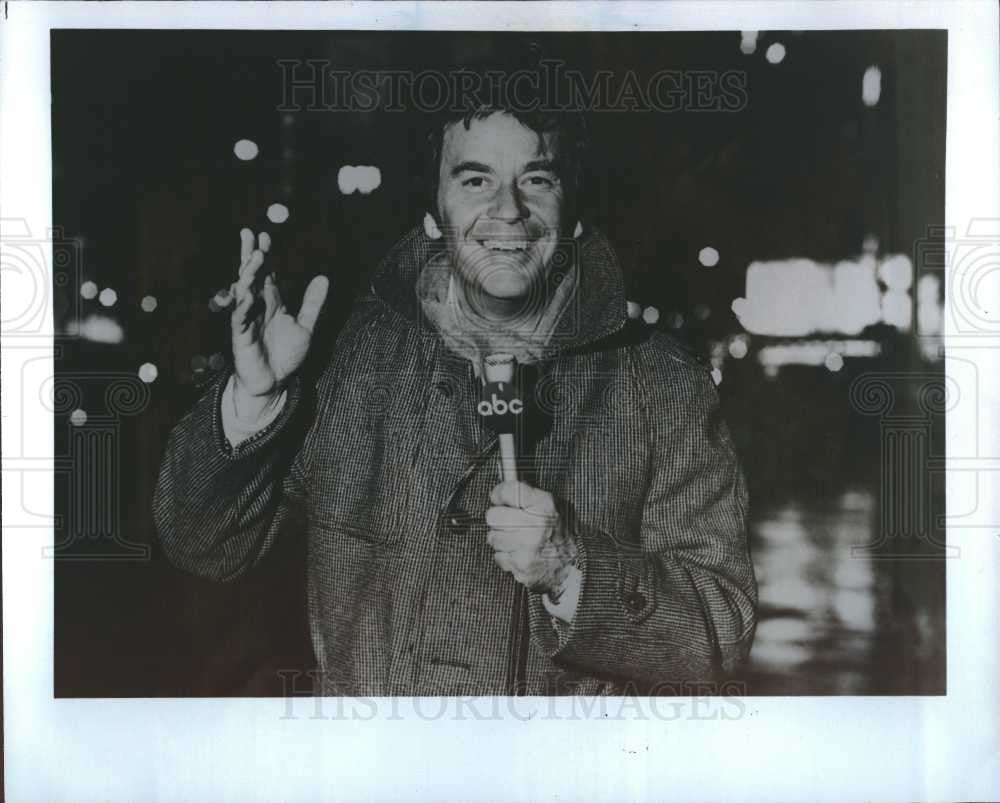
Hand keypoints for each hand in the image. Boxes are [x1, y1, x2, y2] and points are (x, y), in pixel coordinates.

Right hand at [218, 228, 328, 416]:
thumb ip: (313, 303)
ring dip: (248, 275)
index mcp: (271, 302)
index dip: (265, 255)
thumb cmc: (286, 355)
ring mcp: (247, 320)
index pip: (266, 273)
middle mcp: (257, 307)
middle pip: (251, 276)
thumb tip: (323, 277)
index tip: (265, 236)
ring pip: (243, 292)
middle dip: (249, 255)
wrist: (274, 383)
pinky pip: (240, 317)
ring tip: (255, 258)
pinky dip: (243, 305)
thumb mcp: (306, 327)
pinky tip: (248, 294)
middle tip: (248, 234)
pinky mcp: (241, 336)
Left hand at [486, 480, 578, 594]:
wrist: (570, 563)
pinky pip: (499, 557)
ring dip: (501, 538)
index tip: (500, 498)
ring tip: (517, 539)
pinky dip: (506, 556)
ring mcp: (528, 549)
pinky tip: (520, 553)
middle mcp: (537, 526)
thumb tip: (500, 489)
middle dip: (499, 518)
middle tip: (510, 521)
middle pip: (493, 516)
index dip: (500, 493)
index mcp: (544, 506)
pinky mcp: (521, 567)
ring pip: (492, 537)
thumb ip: (525, 494)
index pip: (508, 491)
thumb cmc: (557, 531)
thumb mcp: (549, 505)